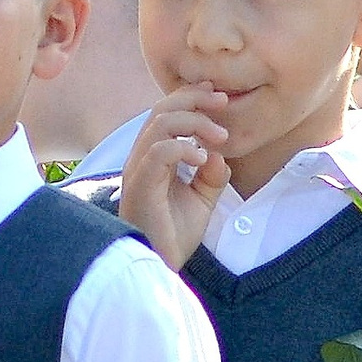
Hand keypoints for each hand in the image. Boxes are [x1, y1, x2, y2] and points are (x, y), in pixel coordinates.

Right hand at [117, 86, 232, 269]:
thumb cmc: (174, 234)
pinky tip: (203, 160)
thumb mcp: (202, 199)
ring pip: (160, 124)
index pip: (166, 114)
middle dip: (194, 99)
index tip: (218, 95)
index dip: (190, 98)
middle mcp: (142, 158)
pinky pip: (159, 152)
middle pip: (161, 110)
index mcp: (153, 157)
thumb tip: (219, 154)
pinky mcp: (141, 185)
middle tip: (223, 101)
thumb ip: (212, 175)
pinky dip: (184, 148)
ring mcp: (139, 170)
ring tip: (220, 137)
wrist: (161, 265)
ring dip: (195, 123)